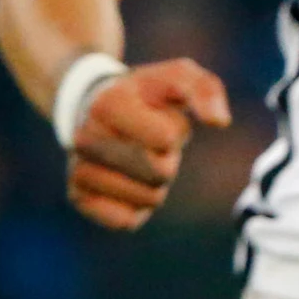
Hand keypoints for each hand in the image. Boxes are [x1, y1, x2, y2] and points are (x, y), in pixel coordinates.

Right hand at [67, 57, 229, 230]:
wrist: (94, 107)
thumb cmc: (147, 94)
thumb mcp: (179, 77)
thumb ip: (206, 90)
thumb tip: (221, 122)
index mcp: (107, 104)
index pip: (166, 139)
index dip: (174, 133)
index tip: (158, 119)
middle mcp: (84, 138)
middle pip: (159, 173)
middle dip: (167, 160)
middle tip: (150, 144)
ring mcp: (77, 169)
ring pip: (148, 199)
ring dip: (155, 184)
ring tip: (139, 160)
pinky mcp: (78, 197)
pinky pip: (125, 221)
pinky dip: (138, 209)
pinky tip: (127, 185)